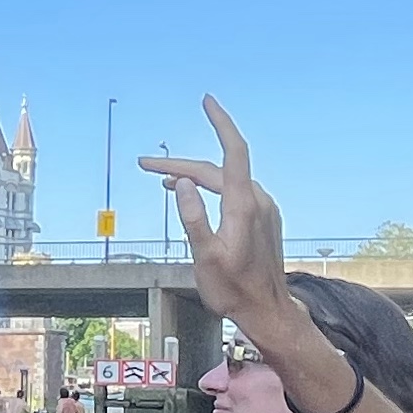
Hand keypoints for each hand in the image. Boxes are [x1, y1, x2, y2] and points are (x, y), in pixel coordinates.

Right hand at [138, 96, 300, 345]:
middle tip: (146, 166)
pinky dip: (212, 188)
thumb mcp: (204, 256)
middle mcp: (257, 201)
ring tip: (163, 180)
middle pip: (217, 169)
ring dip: (195, 177)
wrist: (267, 310)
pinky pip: (235, 192)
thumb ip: (192, 217)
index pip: (233, 151)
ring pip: (225, 181)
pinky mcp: (264, 219)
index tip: (208, 102)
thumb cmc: (234, 290)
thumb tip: (181, 182)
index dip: (221, 123)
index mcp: (244, 205)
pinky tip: (194, 195)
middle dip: (180, 164)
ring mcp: (263, 209)